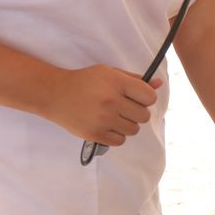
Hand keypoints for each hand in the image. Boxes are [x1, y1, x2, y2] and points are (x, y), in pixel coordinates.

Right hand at [46, 65, 161, 145]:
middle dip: (136, 112)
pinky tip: (106, 125)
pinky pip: (120, 141)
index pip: (149, 97)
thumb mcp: (109, 73)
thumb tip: (159, 84)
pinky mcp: (95, 134)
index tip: (136, 97)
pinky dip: (116, 135)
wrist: (55, 94)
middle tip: (123, 107)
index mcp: (117, 82)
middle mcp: (111, 101)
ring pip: (134, 130)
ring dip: (127, 124)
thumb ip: (134, 79)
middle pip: (144, 116)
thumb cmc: (85, 82)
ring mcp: (103, 119)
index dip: (145, 98)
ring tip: (113, 116)